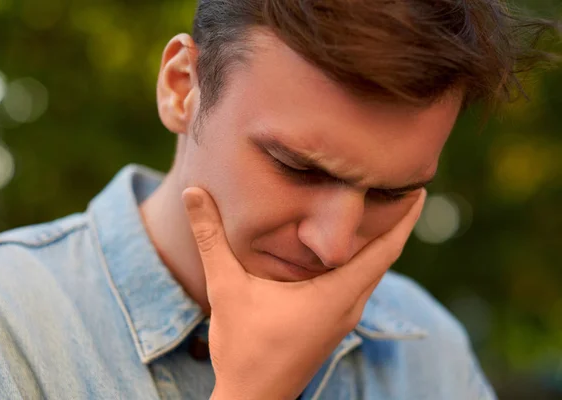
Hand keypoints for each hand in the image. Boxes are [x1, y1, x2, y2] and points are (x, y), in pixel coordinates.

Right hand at [182, 188, 425, 399]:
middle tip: (401, 185)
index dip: (405, 218)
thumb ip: (211, 239)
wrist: (251, 399)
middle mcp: (349, 306)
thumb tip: (192, 193)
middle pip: (386, 258)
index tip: (419, 188)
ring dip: (381, 242)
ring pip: (373, 272)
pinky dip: (364, 260)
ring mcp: (344, 318)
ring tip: (382, 210)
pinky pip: (360, 284)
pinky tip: (349, 249)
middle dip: (397, 222)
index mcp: (335, 295)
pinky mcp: (334, 324)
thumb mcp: (225, 288)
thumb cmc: (243, 349)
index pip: (385, 250)